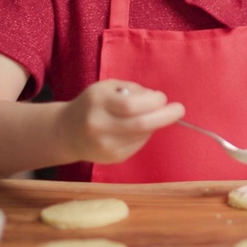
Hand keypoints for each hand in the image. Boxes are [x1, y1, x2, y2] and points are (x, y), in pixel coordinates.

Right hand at [57, 80, 184, 164]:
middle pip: (140, 125)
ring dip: (153, 124)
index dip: (153, 101)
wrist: (67, 131)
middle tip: (179, 109)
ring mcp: (105, 146)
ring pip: (142, 136)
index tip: (162, 98)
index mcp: (97, 103)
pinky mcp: (112, 159)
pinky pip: (138, 145)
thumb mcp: (108, 87)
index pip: (131, 105)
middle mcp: (99, 126)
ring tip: (147, 116)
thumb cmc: (94, 104)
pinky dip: (144, 135)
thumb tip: (158, 101)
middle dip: (165, 116)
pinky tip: (135, 129)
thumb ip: (133, 91)